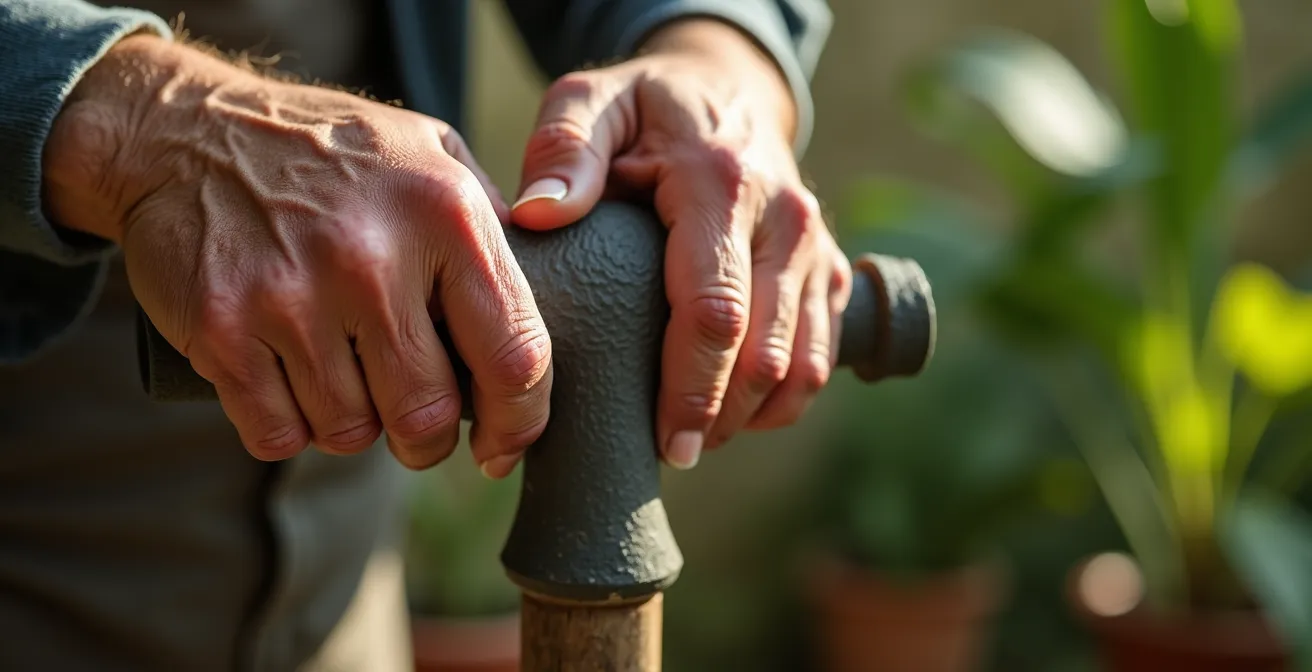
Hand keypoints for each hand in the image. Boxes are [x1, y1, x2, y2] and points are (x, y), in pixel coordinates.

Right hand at [43, 35, 550, 474]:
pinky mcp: (223, 329)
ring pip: (352, 432)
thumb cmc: (329, 151)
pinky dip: (290, 428)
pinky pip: (279, 434)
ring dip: (354, 426)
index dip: (519, 422)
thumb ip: (490, 223)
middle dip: (428, 438)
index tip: (504, 444)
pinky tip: (290, 385)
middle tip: (416, 425)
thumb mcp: (430, 152)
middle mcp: (373, 257)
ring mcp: (292, 295)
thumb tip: (546, 299)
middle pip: (428, 413)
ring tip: (344, 380)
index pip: (516, 356)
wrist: (182, 130)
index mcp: (446, 215)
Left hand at [511, 20, 850, 468]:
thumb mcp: (593, 101)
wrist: (729, 90)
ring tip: (697, 439)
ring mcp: (814, 246)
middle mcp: (784, 218)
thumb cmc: (646, 108)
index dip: (690, 387)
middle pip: (765, 352)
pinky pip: (821, 356)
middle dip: (718, 417)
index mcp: (722, 183)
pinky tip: (735, 414)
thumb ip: (563, 148)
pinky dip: (783, 399)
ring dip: (751, 416)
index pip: (714, 309)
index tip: (662, 440)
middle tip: (670, 453)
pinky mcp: (827, 269)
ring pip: (802, 365)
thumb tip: (538, 214)